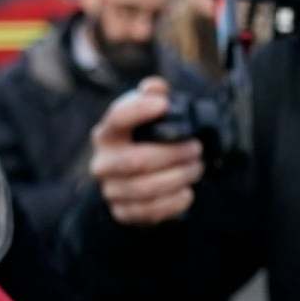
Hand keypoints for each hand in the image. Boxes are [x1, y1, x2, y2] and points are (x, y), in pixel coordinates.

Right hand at [89, 78, 203, 225]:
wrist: (127, 182)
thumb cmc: (140, 142)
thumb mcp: (144, 117)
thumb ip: (151, 97)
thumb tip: (155, 87)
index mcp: (107, 134)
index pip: (116, 118)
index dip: (139, 110)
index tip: (164, 105)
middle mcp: (103, 162)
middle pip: (139, 160)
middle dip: (175, 154)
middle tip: (196, 148)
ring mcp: (111, 190)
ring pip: (147, 187)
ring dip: (179, 177)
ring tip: (196, 168)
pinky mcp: (123, 212)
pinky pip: (150, 211)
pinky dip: (174, 202)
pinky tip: (187, 191)